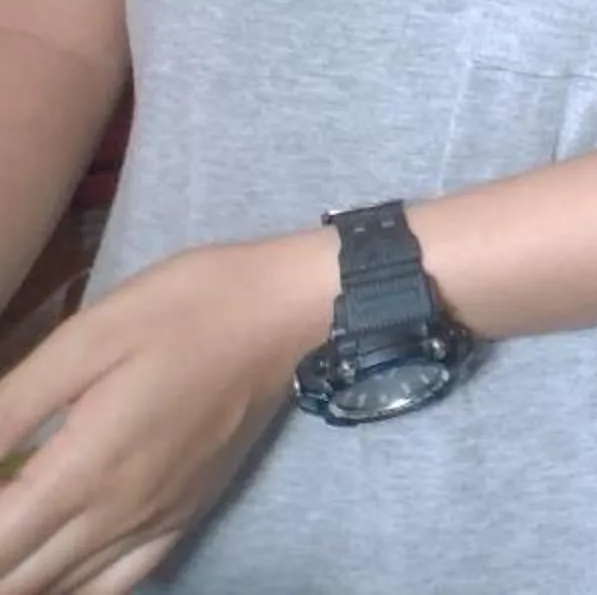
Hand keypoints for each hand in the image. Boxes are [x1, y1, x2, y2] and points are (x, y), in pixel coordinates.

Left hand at [0, 234, 327, 594]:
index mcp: (84, 471)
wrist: (289, 314)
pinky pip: (115, 587)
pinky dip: (70, 590)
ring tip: (12, 533)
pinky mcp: (181, 521)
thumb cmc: (185, 310)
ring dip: (19, 574)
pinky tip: (53, 566)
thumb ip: (10, 408)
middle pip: (17, 580)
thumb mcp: (86, 339)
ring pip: (60, 591)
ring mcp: (154, 525)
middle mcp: (116, 517)